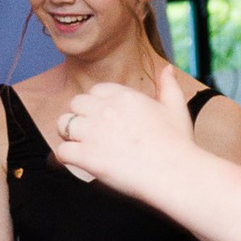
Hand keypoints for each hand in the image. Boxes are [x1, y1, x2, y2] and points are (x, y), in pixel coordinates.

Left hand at [50, 78, 190, 194]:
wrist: (174, 172)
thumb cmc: (178, 144)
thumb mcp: (177, 108)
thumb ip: (168, 86)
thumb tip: (167, 68)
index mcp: (125, 96)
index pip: (96, 91)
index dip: (97, 104)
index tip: (104, 118)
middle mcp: (105, 109)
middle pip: (76, 104)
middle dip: (80, 117)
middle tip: (90, 134)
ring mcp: (94, 132)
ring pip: (63, 124)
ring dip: (69, 135)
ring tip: (80, 146)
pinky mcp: (86, 155)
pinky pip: (62, 151)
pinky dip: (66, 158)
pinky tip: (78, 163)